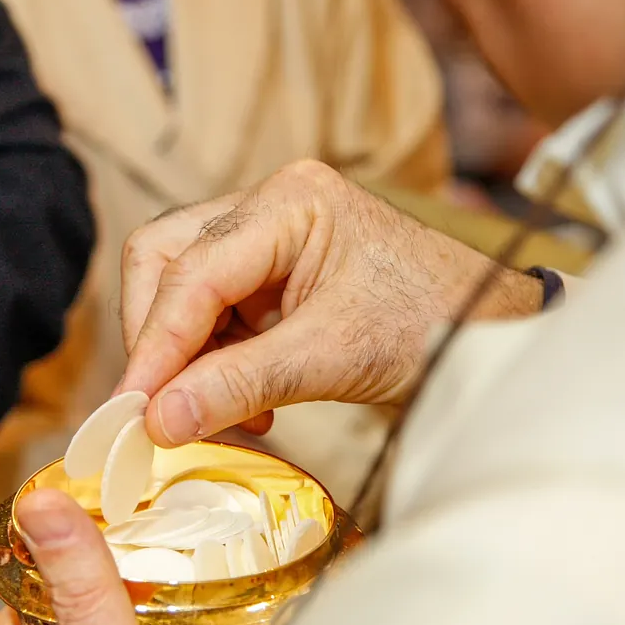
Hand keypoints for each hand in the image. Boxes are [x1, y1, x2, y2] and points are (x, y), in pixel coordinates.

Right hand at [119, 159, 542, 446]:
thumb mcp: (332, 358)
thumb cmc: (434, 325)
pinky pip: (212, 314)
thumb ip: (239, 384)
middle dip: (158, 341)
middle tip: (161, 410)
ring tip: (225, 412)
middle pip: (165, 262)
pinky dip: (214, 363)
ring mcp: (269, 238)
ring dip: (188, 359)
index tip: (132, 410)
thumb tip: (159, 420)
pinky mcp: (272, 274)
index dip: (155, 345)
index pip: (191, 272)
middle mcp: (269, 207)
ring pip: (180, 289)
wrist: (491, 334)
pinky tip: (249, 404)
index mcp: (290, 203)